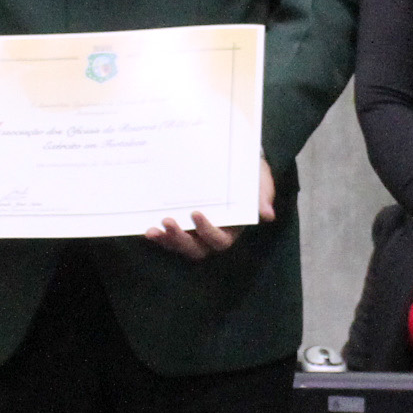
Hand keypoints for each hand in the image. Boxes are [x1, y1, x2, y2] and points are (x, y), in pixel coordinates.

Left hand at [146, 160, 274, 259]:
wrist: (235, 163)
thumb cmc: (249, 173)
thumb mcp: (260, 180)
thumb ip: (262, 195)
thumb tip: (267, 214)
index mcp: (232, 229)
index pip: (219, 239)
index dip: (207, 231)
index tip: (196, 213)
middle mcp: (212, 236)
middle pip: (196, 249)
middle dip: (180, 240)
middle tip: (167, 222)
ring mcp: (194, 233)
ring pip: (179, 246)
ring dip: (165, 240)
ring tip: (151, 230)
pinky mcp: (182, 225)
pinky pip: (168, 236)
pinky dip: (158, 234)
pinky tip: (145, 227)